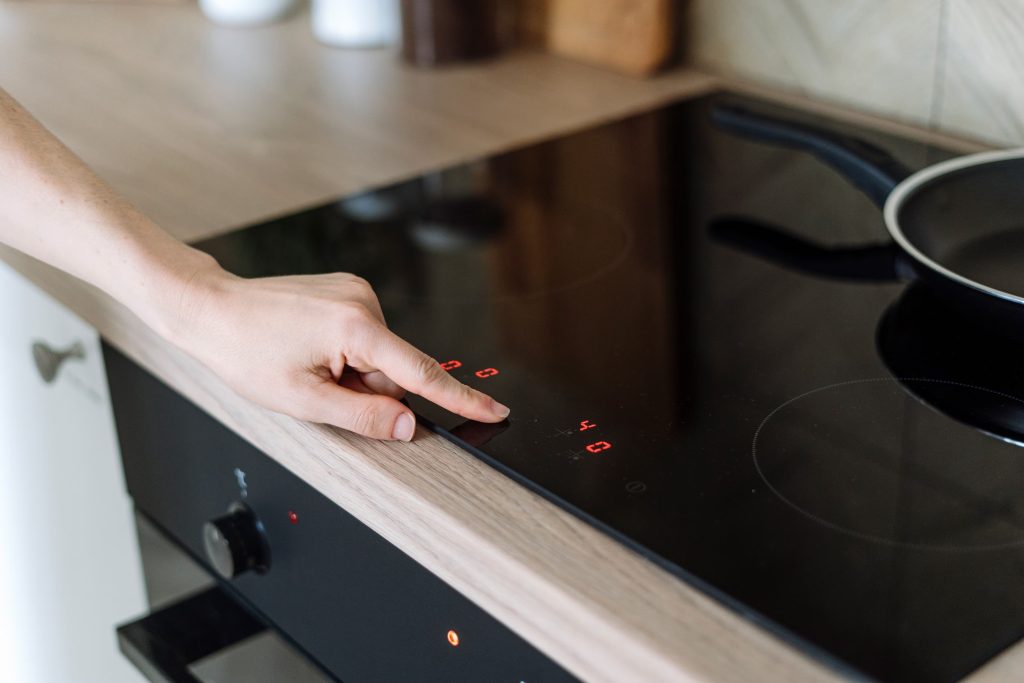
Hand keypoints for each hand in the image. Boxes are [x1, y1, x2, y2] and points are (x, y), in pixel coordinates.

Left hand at [169, 261, 509, 440]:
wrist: (210, 309)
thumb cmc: (245, 351)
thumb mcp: (303, 399)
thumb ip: (364, 416)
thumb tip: (409, 427)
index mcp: (355, 327)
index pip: (421, 372)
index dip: (461, 397)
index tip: (495, 408)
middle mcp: (363, 301)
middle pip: (395, 368)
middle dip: (369, 390)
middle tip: (319, 388)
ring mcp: (355, 292)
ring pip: (379, 355)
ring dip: (355, 373)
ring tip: (307, 366)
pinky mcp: (346, 291)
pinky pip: (365, 337)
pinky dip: (349, 355)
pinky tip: (312, 350)